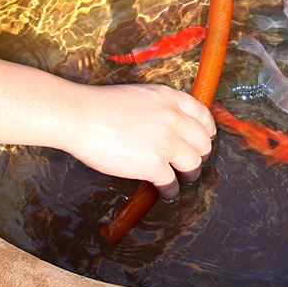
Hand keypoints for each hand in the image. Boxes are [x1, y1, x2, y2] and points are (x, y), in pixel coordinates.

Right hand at [60, 83, 215, 199]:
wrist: (80, 116)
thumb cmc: (100, 105)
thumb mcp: (139, 94)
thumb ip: (159, 107)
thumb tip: (166, 124)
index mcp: (169, 98)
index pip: (202, 114)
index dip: (207, 129)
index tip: (206, 137)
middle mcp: (173, 118)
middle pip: (203, 141)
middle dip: (200, 153)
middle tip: (192, 161)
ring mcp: (166, 142)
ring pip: (193, 163)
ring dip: (190, 173)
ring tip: (183, 178)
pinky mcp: (154, 164)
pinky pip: (172, 182)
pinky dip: (170, 190)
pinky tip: (166, 191)